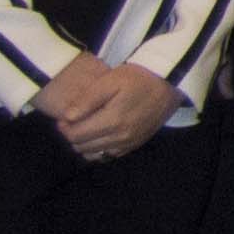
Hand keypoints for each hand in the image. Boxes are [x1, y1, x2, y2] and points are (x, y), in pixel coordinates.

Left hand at [40, 56, 175, 159]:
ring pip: (94, 154)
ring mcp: (129, 143)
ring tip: (86, 128)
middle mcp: (120, 137)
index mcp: (112, 121)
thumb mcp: (110, 80)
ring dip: (84, 144)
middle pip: (82, 147)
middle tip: (73, 121)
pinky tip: (99, 136)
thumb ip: (87, 99)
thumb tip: (67, 118)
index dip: (64, 127)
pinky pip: (109, 156)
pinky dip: (99, 149)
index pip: (75, 135)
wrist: (170, 82)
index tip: (63, 117)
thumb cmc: (138, 78)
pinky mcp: (136, 144)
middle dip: (72, 135)